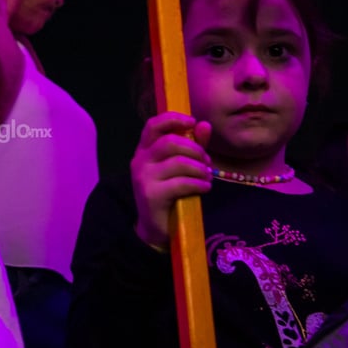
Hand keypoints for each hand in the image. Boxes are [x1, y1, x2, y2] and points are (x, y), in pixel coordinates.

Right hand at [131, 112, 211, 249]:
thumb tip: (204, 125)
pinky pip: (181, 183)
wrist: (157, 228)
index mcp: (144, 150)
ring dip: (200, 169)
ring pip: (178, 162)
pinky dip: (199, 184)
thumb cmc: (170, 194)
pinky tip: (204, 188)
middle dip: (195, 150)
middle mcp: (140, 161)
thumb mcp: (181, 167)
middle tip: (207, 162)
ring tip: (207, 178)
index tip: (192, 122)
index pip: (153, 125)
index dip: (173, 119)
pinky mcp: (151, 194)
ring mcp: (143, 178)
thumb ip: (192, 146)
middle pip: (170, 142)